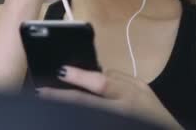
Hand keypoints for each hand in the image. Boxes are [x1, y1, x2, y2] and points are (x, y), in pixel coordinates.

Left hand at [37, 66, 182, 128]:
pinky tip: (64, 116)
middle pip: (87, 104)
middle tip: (42, 92)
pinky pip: (90, 122)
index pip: (102, 83)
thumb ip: (119, 80)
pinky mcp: (110, 127)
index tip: (60, 71)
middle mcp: (121, 110)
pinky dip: (76, 118)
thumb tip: (95, 72)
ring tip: (47, 102)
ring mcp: (115, 122)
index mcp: (130, 94)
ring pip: (85, 116)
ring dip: (66, 110)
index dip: (80, 77)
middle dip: (63, 97)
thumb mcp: (141, 89)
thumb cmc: (153, 113)